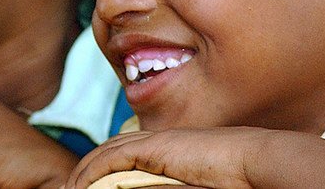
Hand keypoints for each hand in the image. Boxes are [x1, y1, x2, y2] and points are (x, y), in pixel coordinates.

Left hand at [65, 127, 278, 188]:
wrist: (256, 161)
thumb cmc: (239, 177)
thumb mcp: (196, 181)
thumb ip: (172, 184)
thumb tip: (144, 188)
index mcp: (170, 147)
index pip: (125, 151)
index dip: (103, 166)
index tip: (88, 184)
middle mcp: (158, 140)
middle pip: (109, 150)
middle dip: (85, 169)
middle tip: (69, 187)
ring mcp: (155, 141)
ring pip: (104, 153)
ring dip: (82, 173)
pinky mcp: (152, 148)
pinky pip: (111, 159)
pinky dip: (91, 172)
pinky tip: (79, 186)